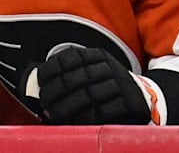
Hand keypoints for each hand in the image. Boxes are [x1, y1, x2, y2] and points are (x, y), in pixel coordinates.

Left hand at [35, 46, 151, 124]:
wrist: (144, 96)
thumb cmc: (107, 87)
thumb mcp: (93, 71)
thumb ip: (70, 73)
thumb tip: (34, 81)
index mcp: (98, 56)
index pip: (71, 57)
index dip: (52, 68)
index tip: (40, 80)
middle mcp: (110, 67)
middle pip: (77, 77)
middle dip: (56, 91)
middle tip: (44, 102)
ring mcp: (120, 84)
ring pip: (89, 94)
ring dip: (68, 106)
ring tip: (54, 114)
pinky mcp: (129, 103)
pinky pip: (104, 111)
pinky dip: (86, 117)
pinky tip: (75, 122)